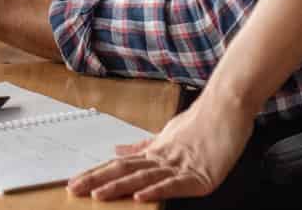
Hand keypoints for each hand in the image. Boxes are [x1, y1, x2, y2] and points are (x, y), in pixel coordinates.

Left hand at [66, 89, 253, 201]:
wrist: (227, 106)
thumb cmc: (201, 122)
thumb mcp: (168, 135)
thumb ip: (144, 146)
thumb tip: (119, 150)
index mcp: (154, 152)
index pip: (119, 165)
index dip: (96, 173)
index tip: (74, 181)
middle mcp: (162, 158)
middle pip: (125, 170)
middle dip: (98, 181)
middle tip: (74, 188)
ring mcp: (180, 166)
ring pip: (144, 177)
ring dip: (120, 187)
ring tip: (99, 195)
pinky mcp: (200, 175)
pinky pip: (174, 184)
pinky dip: (156, 190)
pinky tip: (140, 196)